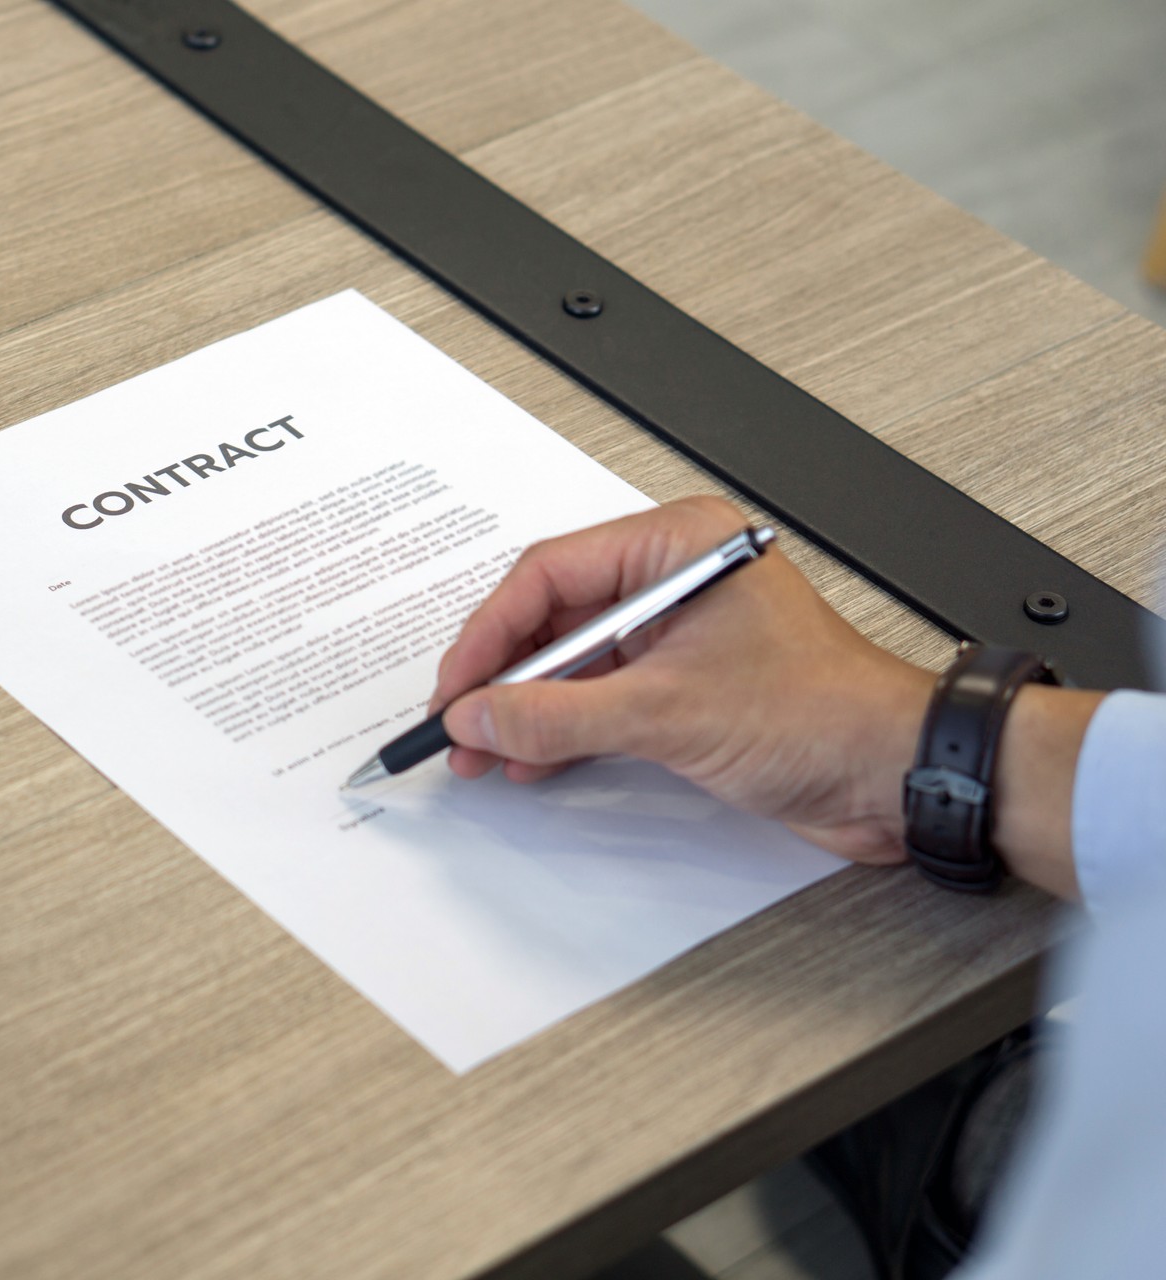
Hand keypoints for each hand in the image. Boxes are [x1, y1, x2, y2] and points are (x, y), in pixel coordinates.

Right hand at [430, 496, 936, 862]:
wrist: (895, 774)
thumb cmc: (825, 714)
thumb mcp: (667, 712)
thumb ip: (559, 715)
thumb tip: (482, 713)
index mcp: (680, 545)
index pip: (551, 573)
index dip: (491, 634)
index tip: (457, 686)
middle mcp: (675, 578)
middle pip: (554, 616)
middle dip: (502, 677)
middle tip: (460, 722)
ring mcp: (678, 632)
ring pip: (571, 661)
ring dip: (526, 708)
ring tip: (485, 749)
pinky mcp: (684, 683)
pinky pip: (599, 695)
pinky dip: (562, 728)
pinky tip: (530, 756)